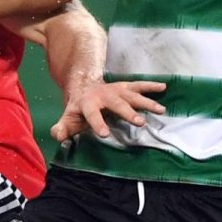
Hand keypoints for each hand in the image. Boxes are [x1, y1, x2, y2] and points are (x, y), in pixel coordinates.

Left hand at [50, 79, 166, 141]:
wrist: (84, 87)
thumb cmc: (77, 109)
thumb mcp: (67, 119)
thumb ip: (62, 128)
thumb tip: (58, 136)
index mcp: (87, 104)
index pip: (92, 114)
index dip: (97, 123)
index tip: (106, 134)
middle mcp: (103, 95)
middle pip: (117, 104)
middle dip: (128, 112)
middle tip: (140, 122)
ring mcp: (115, 90)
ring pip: (132, 95)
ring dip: (146, 102)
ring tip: (160, 110)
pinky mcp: (125, 87)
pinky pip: (139, 85)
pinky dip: (151, 86)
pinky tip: (164, 87)